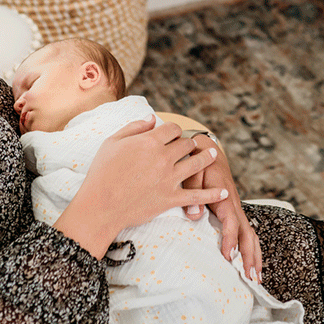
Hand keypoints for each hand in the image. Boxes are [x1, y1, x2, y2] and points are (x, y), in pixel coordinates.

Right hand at [53, 116, 227, 259]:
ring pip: (196, 164)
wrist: (101, 205)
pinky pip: (197, 195)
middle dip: (189, 143)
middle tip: (191, 145)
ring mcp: (169, 178)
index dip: (175, 130)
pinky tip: (223, 190)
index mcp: (149, 141)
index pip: (172, 129)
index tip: (174, 134)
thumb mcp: (112, 142)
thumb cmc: (102, 173)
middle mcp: (163, 157)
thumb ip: (134, 127)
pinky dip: (212, 193)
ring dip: (206, 158)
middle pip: (186, 144)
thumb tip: (152, 118)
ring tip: (214, 155)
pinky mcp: (171, 198)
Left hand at [182, 136, 262, 282]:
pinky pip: (245, 231)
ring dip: (254, 255)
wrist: (207, 149)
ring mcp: (235, 209)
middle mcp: (234, 204)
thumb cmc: (199, 159)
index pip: (231, 222)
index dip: (231, 239)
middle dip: (250, 256)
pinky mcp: (233, 211)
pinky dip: (250, 248)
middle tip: (251, 277)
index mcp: (225, 196)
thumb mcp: (193, 171)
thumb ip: (193, 192)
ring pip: (250, 234)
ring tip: (256, 278)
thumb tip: (194, 215)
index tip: (228, 256)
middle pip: (248, 233)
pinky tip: (250, 262)